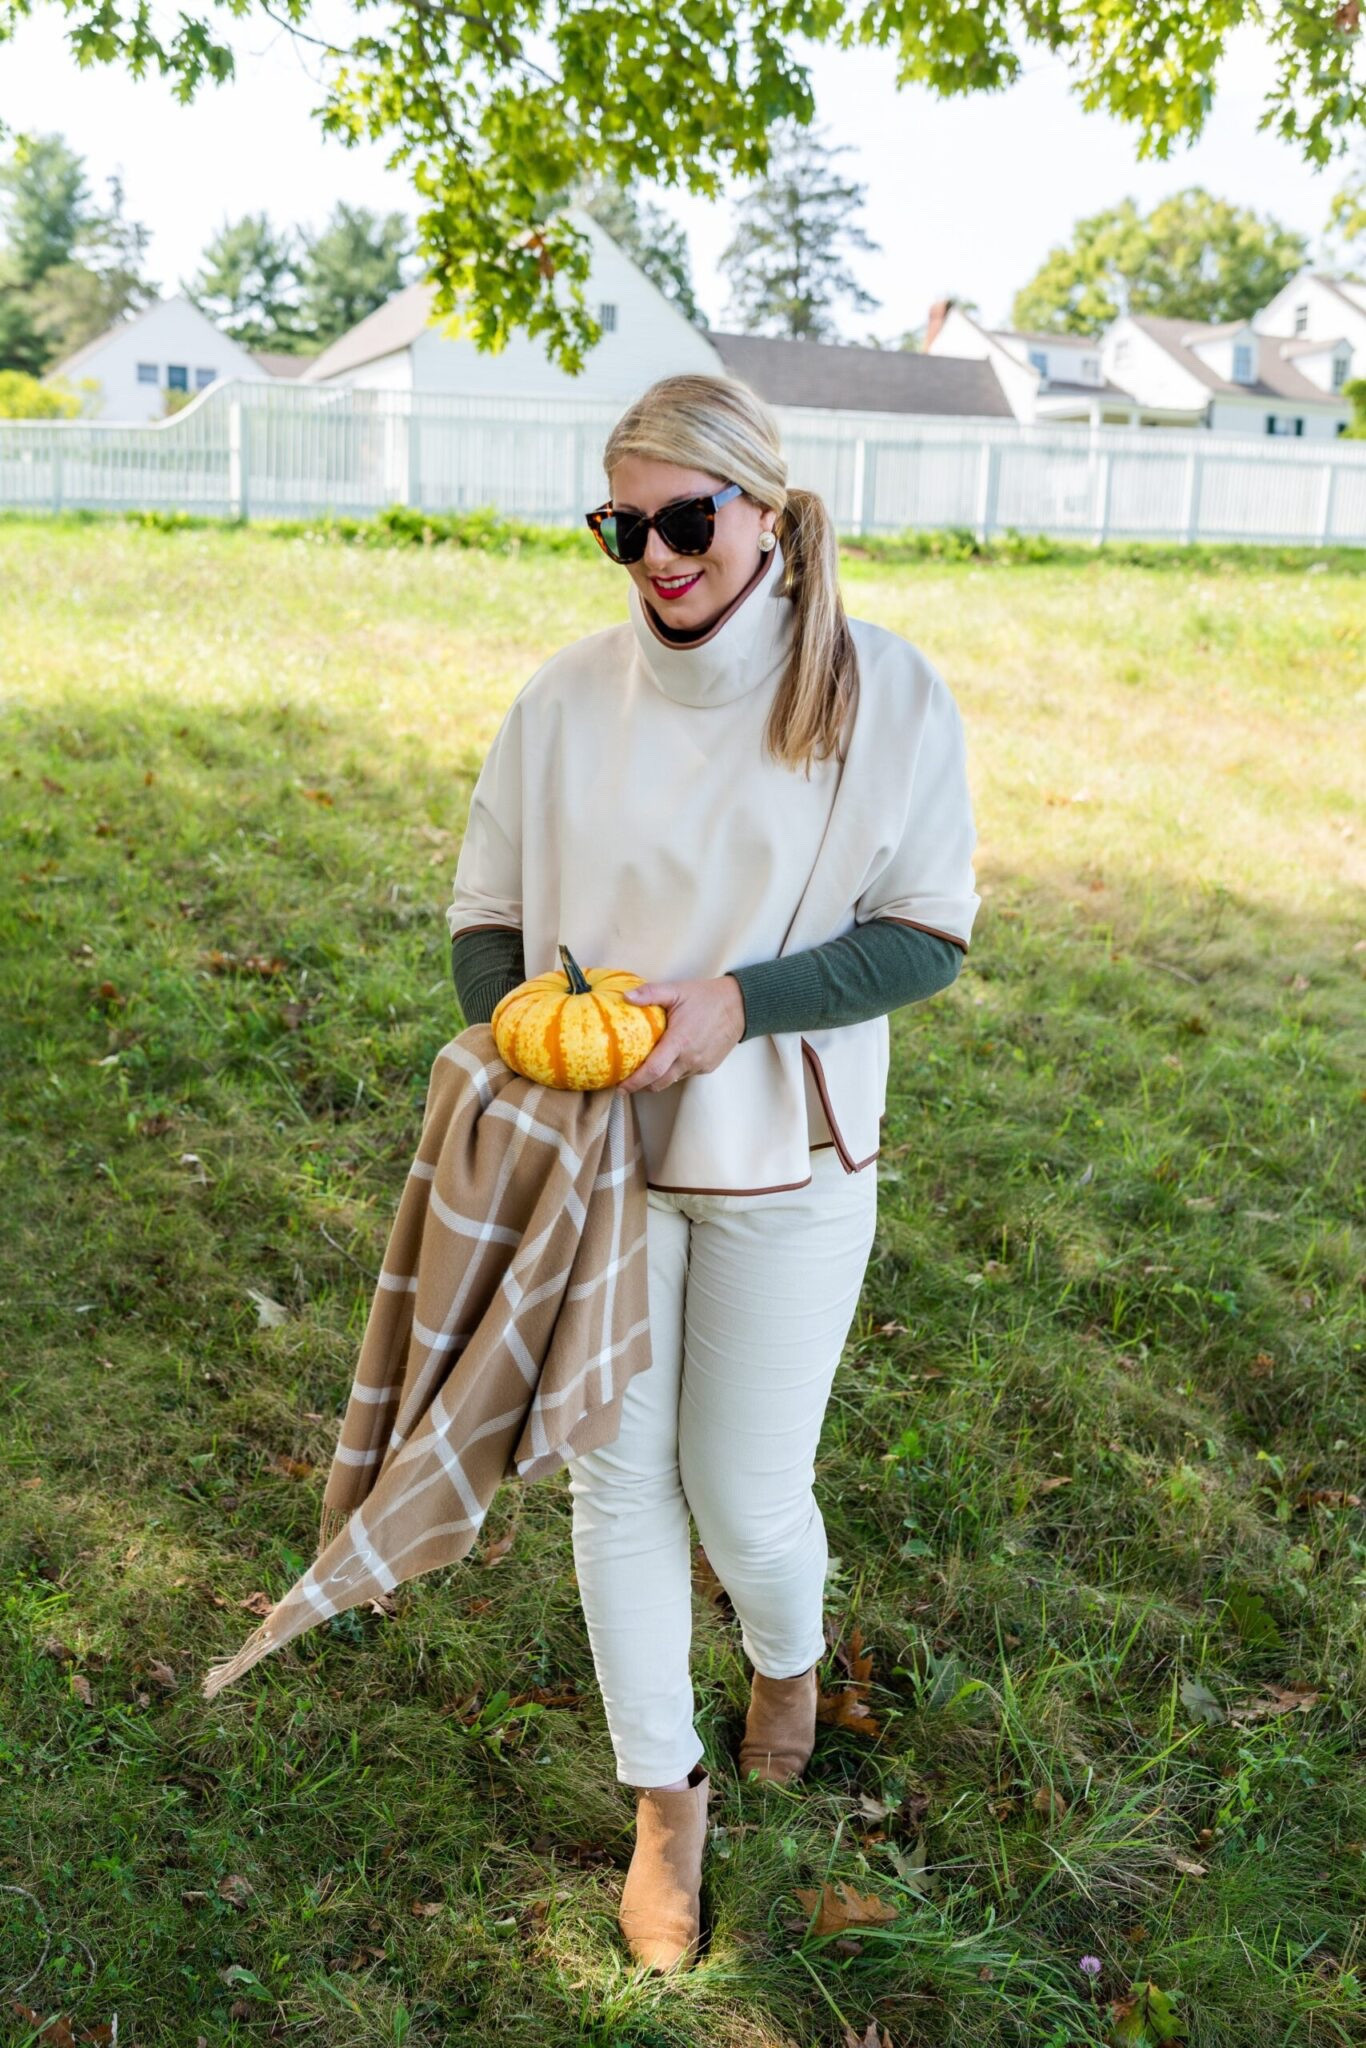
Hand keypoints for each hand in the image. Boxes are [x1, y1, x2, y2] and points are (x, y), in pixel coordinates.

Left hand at [617, 975, 746, 1092]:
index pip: (652, 1070)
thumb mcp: (676, 990)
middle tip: (625, 1083)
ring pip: (672, 1080)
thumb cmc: (706, 997)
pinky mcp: (708, 1067)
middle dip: (641, 1086)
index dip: (634, 1082)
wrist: (740, 1005)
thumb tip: (625, 997)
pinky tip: (669, 1059)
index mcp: (679, 1041)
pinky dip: (674, 1071)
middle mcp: (690, 1058)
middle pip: (659, 1083)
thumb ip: (650, 993)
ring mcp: (700, 1065)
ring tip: (644, 1070)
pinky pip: (685, 1074)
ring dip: (657, 1079)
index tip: (620, 1087)